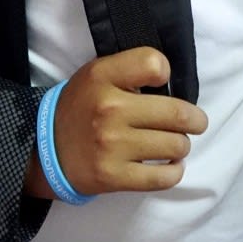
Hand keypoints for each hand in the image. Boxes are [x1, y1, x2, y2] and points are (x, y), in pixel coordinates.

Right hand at [24, 47, 207, 198]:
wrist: (45, 149)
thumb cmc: (81, 106)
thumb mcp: (97, 74)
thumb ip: (130, 69)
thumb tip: (172, 81)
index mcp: (103, 77)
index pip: (154, 64)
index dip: (165, 72)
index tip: (162, 83)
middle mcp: (109, 110)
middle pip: (177, 113)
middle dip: (195, 120)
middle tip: (196, 122)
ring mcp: (112, 146)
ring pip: (175, 146)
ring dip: (182, 146)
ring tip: (174, 144)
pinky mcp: (114, 176)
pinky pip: (163, 177)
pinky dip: (174, 171)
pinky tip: (169, 165)